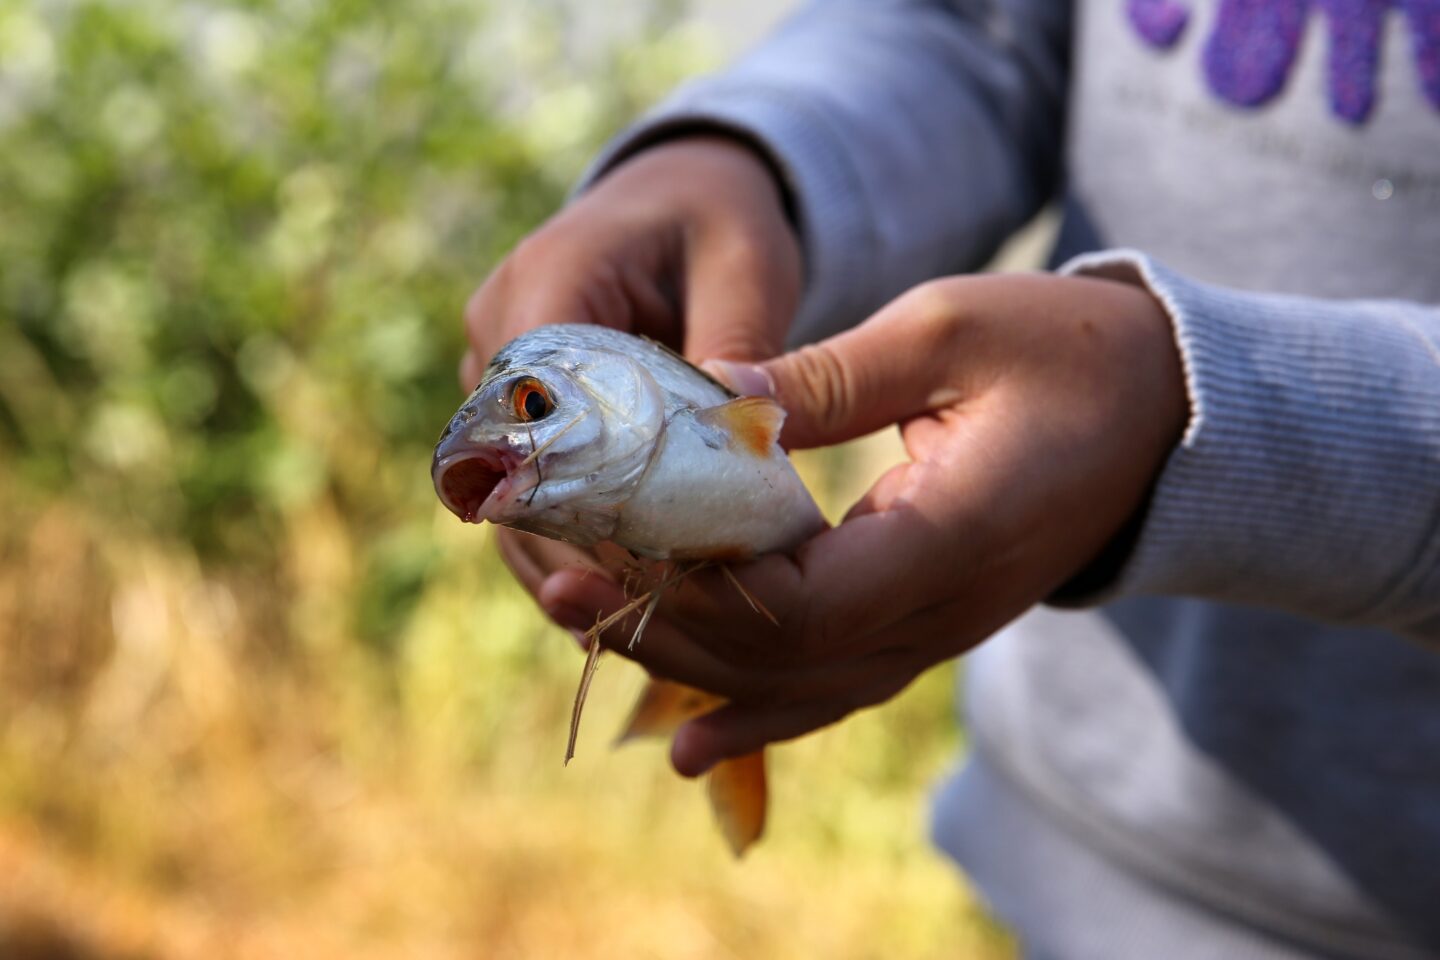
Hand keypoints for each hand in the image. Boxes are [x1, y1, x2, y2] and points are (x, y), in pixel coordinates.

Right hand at [459, 134, 802, 606]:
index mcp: (547, 281)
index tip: (637, 554)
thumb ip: (739, 342)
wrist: (679, 202)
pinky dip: (572, 544)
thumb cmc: (719, 221)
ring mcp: (498, 381)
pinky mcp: (518, 416)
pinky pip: (531, 493)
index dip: (576, 488)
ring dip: (563, 558)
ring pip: (508, 494)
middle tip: (634, 615)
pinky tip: (618, 604)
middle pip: (508, 466)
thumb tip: (742, 423)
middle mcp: (498, 335)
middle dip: (567, 543)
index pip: (533, 404)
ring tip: (624, 629)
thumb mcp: (747, 263)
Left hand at [537, 271, 1187, 774]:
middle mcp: (946, 612)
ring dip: (691, 665)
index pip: (808, 602)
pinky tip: (686, 736)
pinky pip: (831, 690)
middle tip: (560, 582)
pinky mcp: (927, 629)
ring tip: (588, 634)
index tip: (618, 530)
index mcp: (954, 536)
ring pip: (799, 688)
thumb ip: (828, 377)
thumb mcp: (950, 329)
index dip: (706, 581)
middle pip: (784, 659)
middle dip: (667, 621)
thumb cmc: (1070, 353)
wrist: (1167, 418)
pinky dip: (756, 711)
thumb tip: (707, 395)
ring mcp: (939, 634)